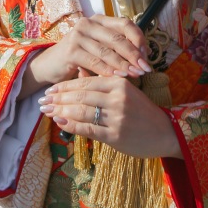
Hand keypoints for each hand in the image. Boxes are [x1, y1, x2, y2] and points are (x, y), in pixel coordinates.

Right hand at [19, 16, 150, 98]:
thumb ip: (117, 48)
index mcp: (99, 20)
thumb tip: (145, 55)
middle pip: (118, 38)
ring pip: (107, 51)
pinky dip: (107, 71)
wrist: (50, 66)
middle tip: (145, 68)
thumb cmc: (79, 58)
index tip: (147, 55)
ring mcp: (78, 35)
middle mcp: (88, 23)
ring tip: (135, 75)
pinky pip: (94, 61)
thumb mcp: (99, 49)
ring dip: (123, 65)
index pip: (125, 24)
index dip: (138, 38)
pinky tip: (117, 78)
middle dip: (134, 54)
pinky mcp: (70, 50)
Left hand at [39, 75, 182, 159]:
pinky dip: (72, 125)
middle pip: (80, 96)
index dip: (64, 86)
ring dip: (61, 112)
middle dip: (58, 99)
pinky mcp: (116, 135)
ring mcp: (116, 116)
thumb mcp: (125, 91)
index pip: (85, 83)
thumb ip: (101, 82)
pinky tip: (61, 123)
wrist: (165, 132)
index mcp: (119, 83)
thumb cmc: (142, 111)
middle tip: (42, 101)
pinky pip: (88, 129)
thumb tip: (78, 72)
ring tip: (48, 112)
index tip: (50, 90)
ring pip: (81, 111)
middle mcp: (117, 97)